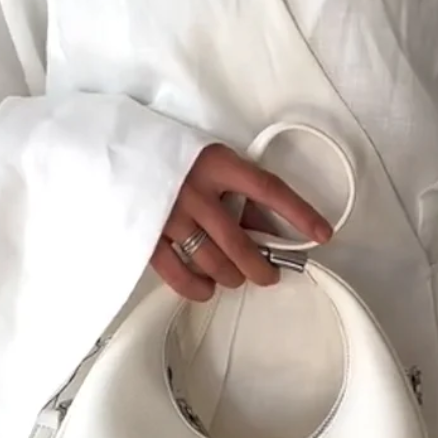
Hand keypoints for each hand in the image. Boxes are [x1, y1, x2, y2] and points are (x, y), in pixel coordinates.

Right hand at [150, 143, 333, 300]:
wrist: (114, 149)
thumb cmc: (170, 156)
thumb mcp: (209, 159)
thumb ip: (236, 188)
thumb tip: (263, 227)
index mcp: (217, 163)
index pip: (269, 190)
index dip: (299, 214)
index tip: (322, 233)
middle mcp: (195, 190)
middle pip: (241, 242)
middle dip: (261, 267)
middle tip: (269, 275)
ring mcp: (169, 215)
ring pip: (214, 262)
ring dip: (232, 277)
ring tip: (236, 278)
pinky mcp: (147, 235)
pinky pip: (178, 274)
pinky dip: (198, 288)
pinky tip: (208, 289)